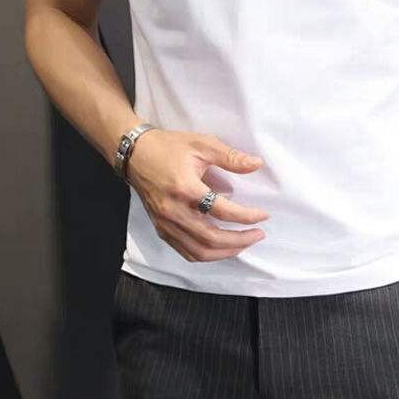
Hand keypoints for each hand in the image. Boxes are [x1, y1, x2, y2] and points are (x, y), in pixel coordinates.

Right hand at [125, 128, 269, 261]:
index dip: (246, 216)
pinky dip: (206, 254)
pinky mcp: (161, 228)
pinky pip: (185, 251)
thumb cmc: (169, 147)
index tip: (263, 215)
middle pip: (211, 238)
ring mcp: (165, 223)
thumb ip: (230, 157)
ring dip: (225, 252)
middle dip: (239, 240)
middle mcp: (174, 211)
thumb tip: (257, 164)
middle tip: (258, 234)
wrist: (135, 154)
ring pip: (199, 251)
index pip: (222, 211)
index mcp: (185, 188)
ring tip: (243, 243)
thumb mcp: (202, 144)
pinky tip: (220, 248)